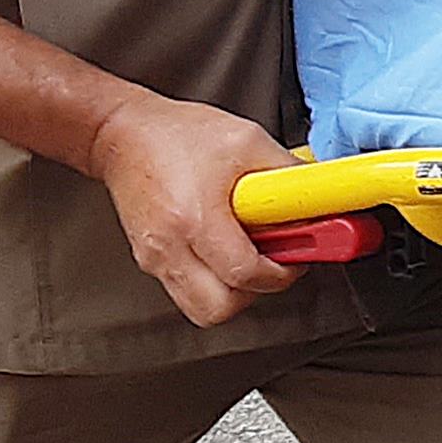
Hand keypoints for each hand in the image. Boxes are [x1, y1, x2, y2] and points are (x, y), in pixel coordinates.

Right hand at [85, 91, 302, 326]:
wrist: (121, 133)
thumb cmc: (179, 134)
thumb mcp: (247, 142)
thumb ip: (288, 173)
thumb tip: (320, 197)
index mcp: (194, 218)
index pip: (244, 274)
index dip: (281, 273)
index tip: (296, 255)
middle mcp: (169, 246)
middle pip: (218, 309)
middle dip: (253, 293)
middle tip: (269, 263)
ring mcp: (154, 258)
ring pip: (202, 309)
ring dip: (232, 293)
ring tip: (244, 257)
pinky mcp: (150, 261)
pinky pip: (187, 291)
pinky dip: (211, 282)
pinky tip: (221, 250)